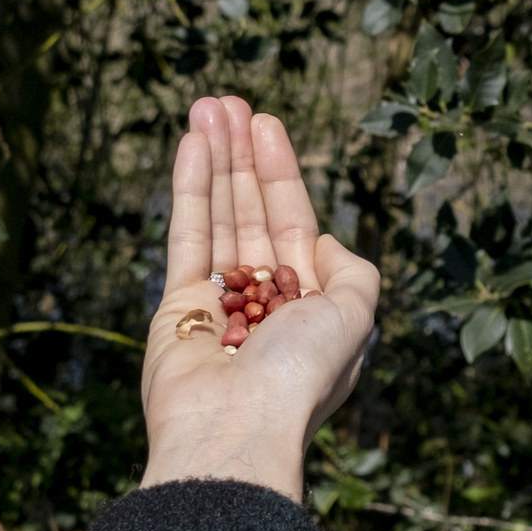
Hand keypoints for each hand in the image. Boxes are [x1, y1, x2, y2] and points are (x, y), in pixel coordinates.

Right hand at [139, 97, 378, 500]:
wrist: (236, 429)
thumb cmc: (300, 376)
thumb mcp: (354, 316)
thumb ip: (353, 273)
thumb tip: (324, 243)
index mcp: (309, 307)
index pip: (292, 223)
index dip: (282, 173)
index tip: (267, 124)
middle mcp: (263, 302)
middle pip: (250, 212)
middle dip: (242, 157)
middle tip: (230, 101)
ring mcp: (217, 303)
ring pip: (217, 216)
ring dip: (213, 160)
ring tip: (206, 106)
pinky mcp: (177, 306)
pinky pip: (185, 236)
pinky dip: (189, 188)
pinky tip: (191, 143)